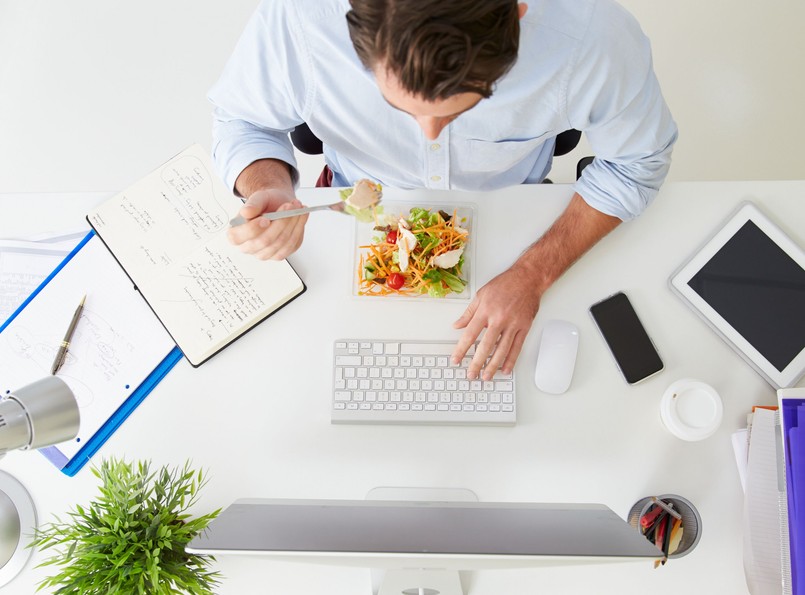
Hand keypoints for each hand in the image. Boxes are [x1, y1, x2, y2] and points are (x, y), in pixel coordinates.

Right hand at [227, 188, 308, 259]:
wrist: (276, 205)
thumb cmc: (264, 204)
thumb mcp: (257, 198)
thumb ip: (252, 204)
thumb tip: (246, 212)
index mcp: (236, 235)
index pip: (239, 237)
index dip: (253, 229)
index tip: (266, 219)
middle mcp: (249, 248)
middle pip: (265, 241)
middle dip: (281, 222)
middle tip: (289, 206)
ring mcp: (265, 254)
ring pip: (281, 243)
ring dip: (293, 224)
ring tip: (297, 207)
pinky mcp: (280, 254)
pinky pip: (292, 245)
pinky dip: (299, 229)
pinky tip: (301, 216)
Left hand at [452, 265, 541, 380]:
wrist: (528, 278)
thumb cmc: (505, 284)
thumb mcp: (481, 294)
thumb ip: (468, 313)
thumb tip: (457, 325)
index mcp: (486, 310)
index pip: (470, 334)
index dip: (461, 349)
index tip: (456, 359)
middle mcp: (499, 319)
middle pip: (486, 346)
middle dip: (477, 363)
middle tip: (471, 375)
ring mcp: (513, 324)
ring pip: (502, 350)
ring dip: (493, 366)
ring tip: (486, 376)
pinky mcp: (524, 327)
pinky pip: (517, 347)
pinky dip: (511, 360)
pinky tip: (505, 369)